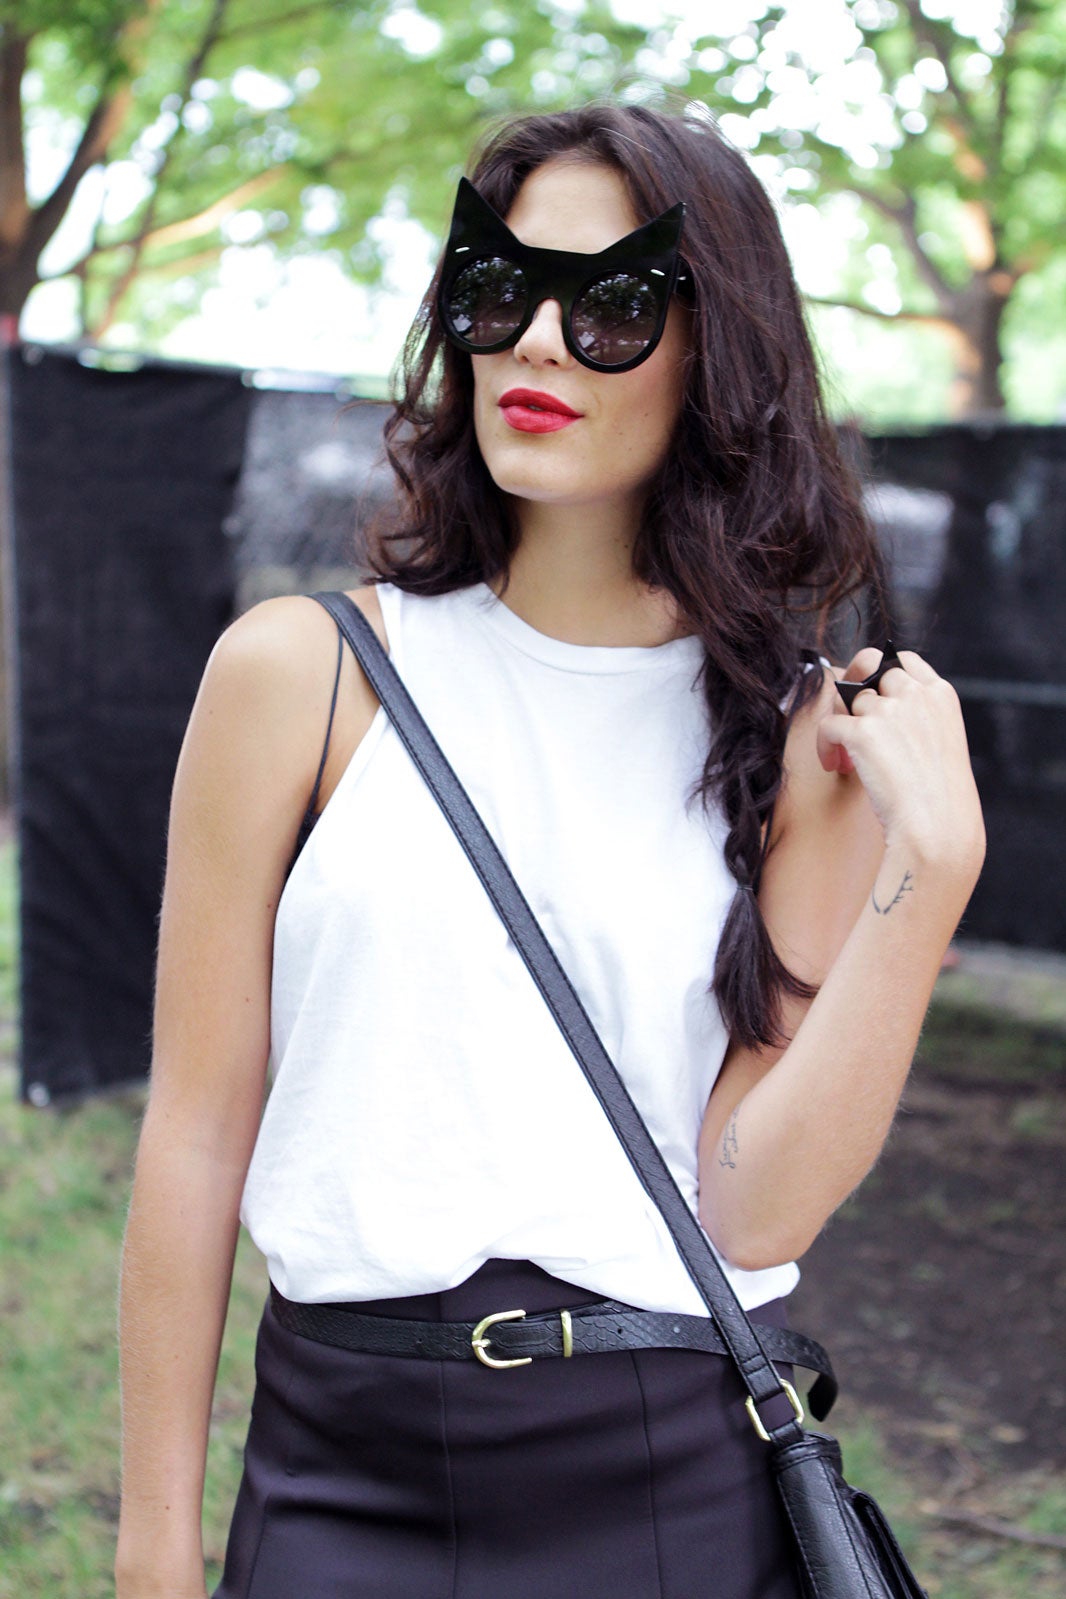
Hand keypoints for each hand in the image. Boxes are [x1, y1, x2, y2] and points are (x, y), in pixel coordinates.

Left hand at [816, 647, 985, 875]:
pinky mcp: (863, 731)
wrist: (937, 827)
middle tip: (852, 723)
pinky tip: (835, 765)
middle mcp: (916, 695)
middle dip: (855, 691)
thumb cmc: (940, 799)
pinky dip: (824, 745)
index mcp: (941, 695)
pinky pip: (828, 724)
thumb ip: (918, 719)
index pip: (902, 659)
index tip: (871, 693)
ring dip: (842, 725)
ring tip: (847, 757)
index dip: (880, 672)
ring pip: (847, 699)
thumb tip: (877, 710)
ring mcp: (890, 710)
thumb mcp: (942, 744)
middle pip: (870, 667)